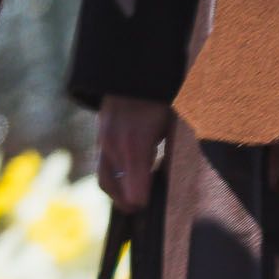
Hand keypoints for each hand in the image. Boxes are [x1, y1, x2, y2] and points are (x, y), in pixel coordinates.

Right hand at [96, 94, 168, 214]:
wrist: (132, 71)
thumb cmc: (160, 100)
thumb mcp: (173, 126)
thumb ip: (172, 154)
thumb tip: (177, 178)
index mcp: (136, 147)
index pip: (134, 192)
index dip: (142, 202)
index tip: (150, 205)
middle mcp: (116, 147)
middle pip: (115, 190)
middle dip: (127, 203)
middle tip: (140, 207)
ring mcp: (105, 142)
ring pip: (105, 179)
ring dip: (118, 191)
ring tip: (133, 196)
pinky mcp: (101, 136)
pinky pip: (103, 165)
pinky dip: (114, 176)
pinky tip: (128, 174)